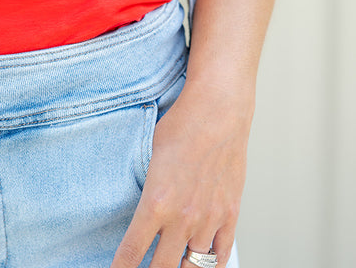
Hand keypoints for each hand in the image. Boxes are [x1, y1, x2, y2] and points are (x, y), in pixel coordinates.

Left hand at [110, 79, 251, 267]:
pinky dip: (209, 266)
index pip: (132, 253)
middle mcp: (182, 218)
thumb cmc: (181, 126)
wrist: (218, 110)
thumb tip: (138, 210)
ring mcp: (209, 220)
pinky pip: (220, 257)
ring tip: (169, 265)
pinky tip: (198, 264)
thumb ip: (144, 188)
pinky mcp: (229, 215)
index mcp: (155, 203)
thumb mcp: (148, 155)